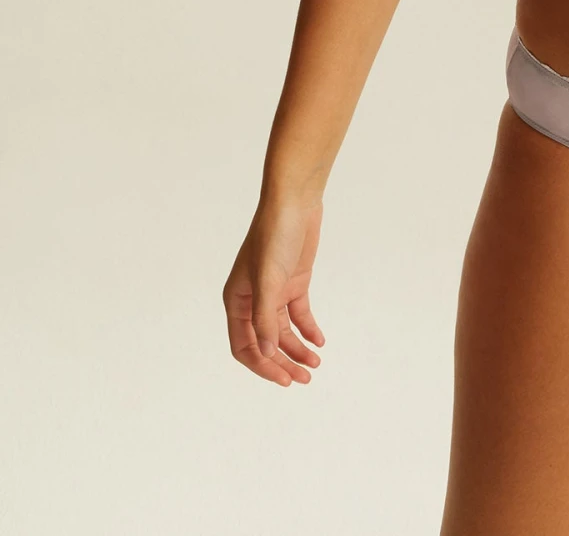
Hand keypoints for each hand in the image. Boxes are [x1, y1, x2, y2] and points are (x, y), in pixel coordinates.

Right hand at [223, 196, 326, 386]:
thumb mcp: (270, 278)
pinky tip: (319, 341)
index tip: (283, 379)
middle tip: (304, 378)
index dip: (262, 365)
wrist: (295, 202)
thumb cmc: (274, 235)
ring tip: (315, 365)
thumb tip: (267, 353)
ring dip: (298, 349)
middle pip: (265, 343)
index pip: (244, 346)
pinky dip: (308, 329)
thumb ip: (266, 317)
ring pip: (284, 331)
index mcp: (236, 301)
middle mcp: (252, 299)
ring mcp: (274, 291)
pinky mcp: (294, 282)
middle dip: (283, 363)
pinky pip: (299, 314)